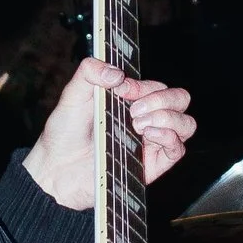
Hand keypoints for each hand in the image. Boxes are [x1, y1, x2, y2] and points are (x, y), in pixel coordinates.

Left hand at [27, 58, 197, 206]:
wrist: (56, 169)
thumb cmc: (64, 134)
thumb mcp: (72, 95)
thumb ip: (89, 72)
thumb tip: (116, 73)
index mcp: (131, 101)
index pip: (156, 86)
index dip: (143, 85)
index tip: (121, 89)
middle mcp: (146, 119)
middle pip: (179, 100)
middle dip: (161, 98)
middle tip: (133, 109)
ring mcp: (151, 143)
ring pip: (186, 124)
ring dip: (167, 117)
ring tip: (137, 124)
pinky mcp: (152, 165)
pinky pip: (178, 149)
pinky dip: (169, 137)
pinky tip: (147, 134)